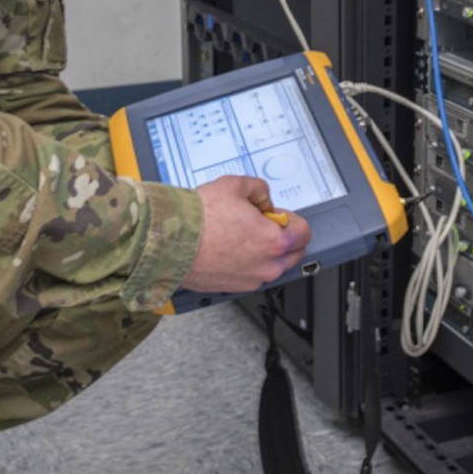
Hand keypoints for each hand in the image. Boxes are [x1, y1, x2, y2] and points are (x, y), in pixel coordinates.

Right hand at [182, 175, 312, 293]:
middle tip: (259, 223)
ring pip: (272, 265)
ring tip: (238, 234)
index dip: (289, 218)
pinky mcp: (233, 288)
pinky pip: (251, 274)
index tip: (276, 214)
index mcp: (275, 241)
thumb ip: (260, 191)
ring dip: (265, 252)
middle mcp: (267, 265)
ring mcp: (251, 280)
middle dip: (282, 237)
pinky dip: (246, 263)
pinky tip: (227, 248)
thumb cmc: (199, 218)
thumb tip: (263, 202)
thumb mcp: (236, 185)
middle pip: (293, 252)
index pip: (304, 231)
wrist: (168, 240)